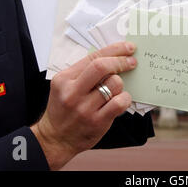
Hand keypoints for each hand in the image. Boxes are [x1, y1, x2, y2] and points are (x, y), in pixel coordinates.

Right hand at [30, 42, 136, 169]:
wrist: (55, 139)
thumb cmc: (64, 109)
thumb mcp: (65, 86)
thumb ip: (84, 72)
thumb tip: (113, 56)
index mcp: (64, 79)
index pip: (92, 57)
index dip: (114, 50)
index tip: (128, 48)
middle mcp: (73, 92)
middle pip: (101, 67)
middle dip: (121, 61)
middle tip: (132, 62)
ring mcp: (84, 108)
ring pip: (114, 84)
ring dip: (121, 83)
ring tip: (117, 89)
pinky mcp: (97, 121)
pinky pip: (119, 103)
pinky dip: (125, 98)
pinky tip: (121, 99)